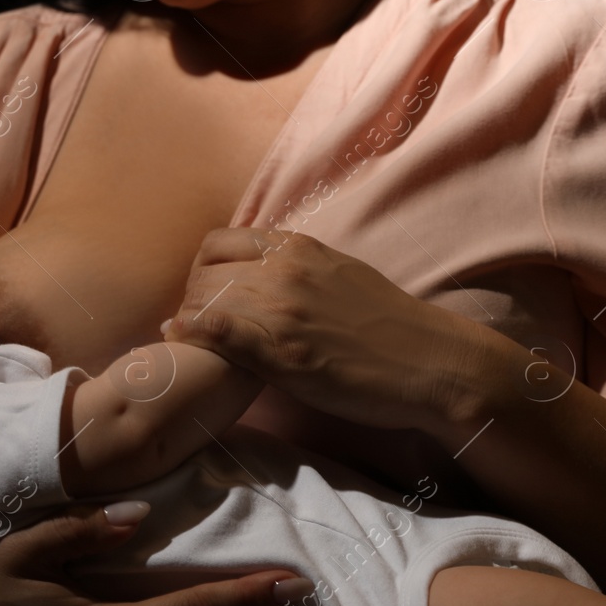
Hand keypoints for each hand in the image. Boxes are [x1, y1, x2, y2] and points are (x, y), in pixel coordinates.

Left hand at [161, 228, 513, 437]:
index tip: (203, 290)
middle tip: (191, 321)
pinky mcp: (282, 352)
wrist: (429, 362)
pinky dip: (192, 332)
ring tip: (185, 336)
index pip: (217, 242)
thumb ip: (295, 265)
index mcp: (296, 249)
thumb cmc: (388, 323)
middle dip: (189, 296)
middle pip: (204, 273)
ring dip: (187, 318)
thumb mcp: (337, 273)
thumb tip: (260, 265)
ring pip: (204, 301)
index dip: (201, 267)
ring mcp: (281, 311)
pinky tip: (177, 338)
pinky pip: (219, 332)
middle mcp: (283, 271)